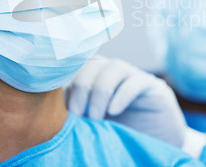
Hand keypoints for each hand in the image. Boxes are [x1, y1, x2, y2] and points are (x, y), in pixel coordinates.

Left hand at [66, 55, 187, 147]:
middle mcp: (113, 72)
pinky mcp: (152, 86)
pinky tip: (114, 111)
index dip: (66, 82)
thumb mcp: (93, 122)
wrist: (154, 143)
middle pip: (94, 63)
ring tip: (95, 117)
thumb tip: (51, 114)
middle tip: (76, 113)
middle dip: (81, 87)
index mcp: (96, 76)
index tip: (59, 108)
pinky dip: (121, 95)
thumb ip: (77, 112)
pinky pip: (135, 82)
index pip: (78, 65)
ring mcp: (134, 76)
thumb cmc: (120, 132)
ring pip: (114, 68)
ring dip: (100, 91)